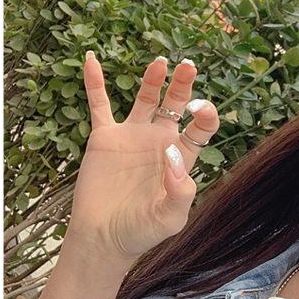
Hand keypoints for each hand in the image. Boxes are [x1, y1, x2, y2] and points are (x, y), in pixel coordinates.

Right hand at [66, 52, 219, 264]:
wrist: (103, 238)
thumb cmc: (141, 232)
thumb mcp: (170, 219)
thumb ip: (180, 192)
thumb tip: (174, 157)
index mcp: (181, 157)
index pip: (200, 127)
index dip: (205, 114)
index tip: (199, 110)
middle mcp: (159, 141)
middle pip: (177, 104)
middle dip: (184, 85)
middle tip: (188, 65)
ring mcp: (132, 136)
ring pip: (146, 98)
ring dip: (152, 79)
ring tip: (160, 62)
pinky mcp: (105, 138)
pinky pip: (100, 105)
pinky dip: (96, 83)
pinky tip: (92, 60)